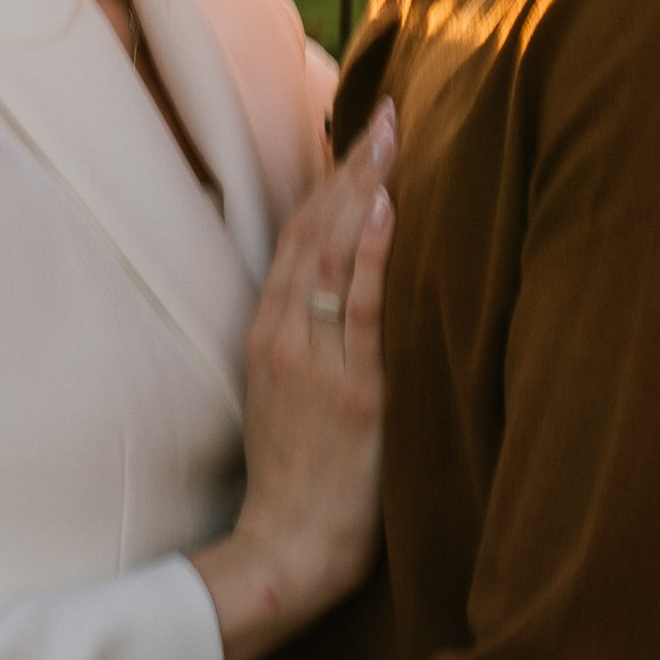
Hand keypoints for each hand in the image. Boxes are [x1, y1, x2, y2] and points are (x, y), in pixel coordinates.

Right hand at [188, 104, 395, 659]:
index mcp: (268, 336)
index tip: (357, 135)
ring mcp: (318, 361)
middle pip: (313, 232)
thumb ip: (305, 346)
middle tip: (385, 110)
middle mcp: (286, 337)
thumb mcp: (285, 400)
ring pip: (333, 254)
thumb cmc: (295, 483)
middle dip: (350, 167)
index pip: (295, 239)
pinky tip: (391, 208)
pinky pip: (362, 309)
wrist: (287, 549)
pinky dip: (373, 253)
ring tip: (391, 136)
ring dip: (364, 189)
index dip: (327, 183)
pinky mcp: (355, 391)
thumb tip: (338, 300)